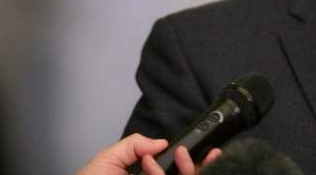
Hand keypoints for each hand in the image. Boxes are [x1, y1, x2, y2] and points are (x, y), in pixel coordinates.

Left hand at [77, 133, 220, 174]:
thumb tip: (162, 142)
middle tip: (193, 153)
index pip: (179, 171)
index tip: (206, 150)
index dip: (195, 162)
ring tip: (169, 158)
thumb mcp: (109, 158)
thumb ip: (134, 145)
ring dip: (184, 170)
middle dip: (196, 166)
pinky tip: (150, 170)